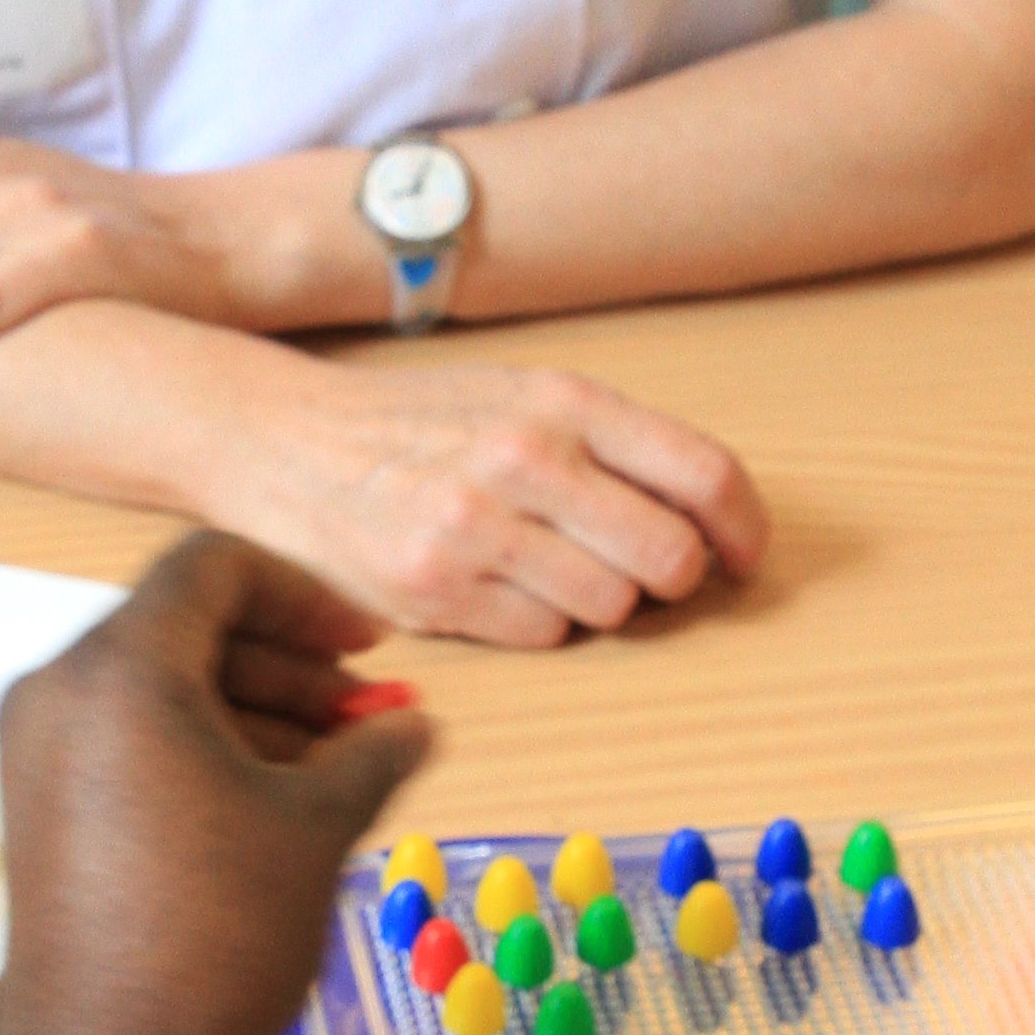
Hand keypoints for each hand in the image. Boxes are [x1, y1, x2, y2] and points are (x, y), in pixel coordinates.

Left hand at [0, 538, 432, 1034]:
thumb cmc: (217, 939)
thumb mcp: (316, 827)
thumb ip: (372, 753)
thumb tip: (414, 728)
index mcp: (117, 669)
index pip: (212, 569)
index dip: (305, 596)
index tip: (366, 649)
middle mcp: (54, 692)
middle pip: (181, 628)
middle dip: (285, 665)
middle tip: (365, 716)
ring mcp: (32, 755)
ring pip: (152, 690)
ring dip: (249, 711)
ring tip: (333, 770)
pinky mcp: (34, 812)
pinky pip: (121, 742)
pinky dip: (196, 751)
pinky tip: (268, 806)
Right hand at [245, 348, 767, 648]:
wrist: (291, 443)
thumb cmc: (424, 425)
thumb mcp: (524, 398)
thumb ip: (615, 445)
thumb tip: (715, 520)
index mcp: (563, 400)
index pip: (703, 474)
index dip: (743, 529)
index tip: (743, 556)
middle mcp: (525, 458)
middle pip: (670, 557)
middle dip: (673, 578)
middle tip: (646, 573)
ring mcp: (477, 527)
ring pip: (611, 606)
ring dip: (599, 601)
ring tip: (550, 568)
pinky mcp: (436, 589)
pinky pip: (545, 637)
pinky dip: (537, 622)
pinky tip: (498, 585)